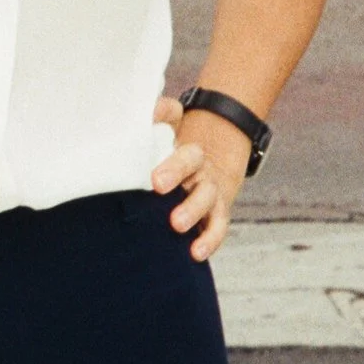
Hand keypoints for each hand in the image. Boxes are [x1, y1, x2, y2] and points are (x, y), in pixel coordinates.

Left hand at [150, 95, 248, 261]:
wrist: (209, 169)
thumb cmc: (171, 156)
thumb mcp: (163, 135)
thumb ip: (154, 120)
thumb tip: (146, 111)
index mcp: (182, 144)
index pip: (176, 128)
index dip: (166, 133)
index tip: (152, 167)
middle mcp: (198, 165)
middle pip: (191, 161)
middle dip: (175, 171)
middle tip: (157, 184)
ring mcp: (209, 189)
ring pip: (206, 196)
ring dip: (192, 210)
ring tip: (176, 224)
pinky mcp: (216, 215)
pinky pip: (217, 227)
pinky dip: (209, 240)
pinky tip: (195, 252)